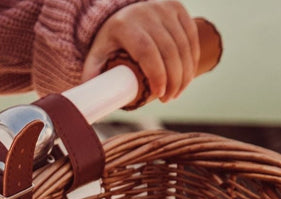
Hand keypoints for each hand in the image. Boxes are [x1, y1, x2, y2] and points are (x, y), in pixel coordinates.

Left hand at [83, 1, 200, 102]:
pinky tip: (188, 74)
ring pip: (182, 43)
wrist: (120, 13)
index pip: (146, 51)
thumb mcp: (96, 57)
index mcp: (124, 25)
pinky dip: (192, 56)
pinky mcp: (177, 7)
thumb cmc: (109, 42)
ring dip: (185, 71)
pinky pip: (190, 34)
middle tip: (170, 99)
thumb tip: (89, 107)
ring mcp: (164, 8)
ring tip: (178, 92)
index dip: (157, 74)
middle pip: (168, 50)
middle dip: (174, 78)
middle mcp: (146, 12)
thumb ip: (91, 79)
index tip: (160, 94)